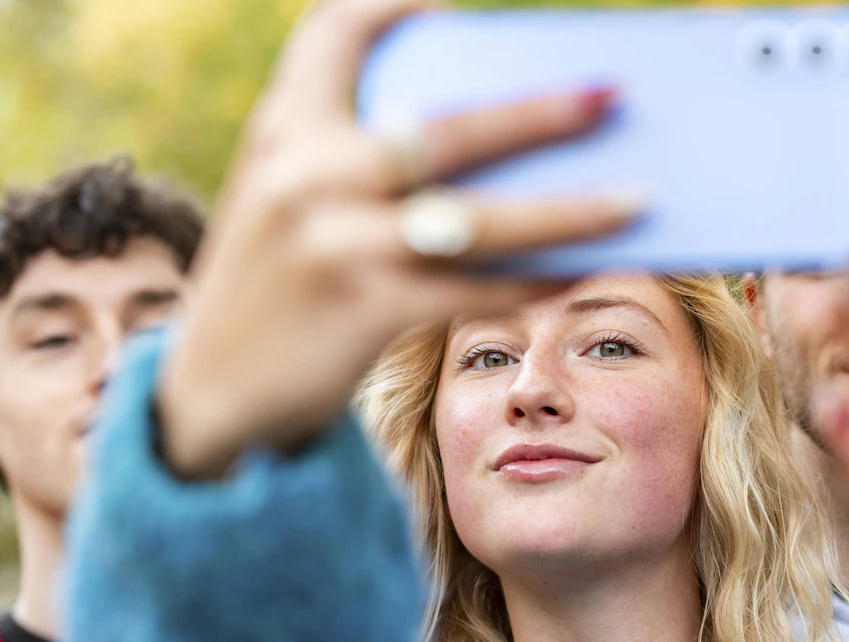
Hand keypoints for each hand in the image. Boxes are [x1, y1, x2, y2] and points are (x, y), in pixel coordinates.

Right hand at [159, 0, 643, 478]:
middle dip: (540, 111)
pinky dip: (534, 280)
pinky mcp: (364, 310)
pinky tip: (580, 271)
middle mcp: (305, 172)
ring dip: (568, 210)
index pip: (336, 29)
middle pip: (447, 127)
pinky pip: (475, 289)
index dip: (397, 4)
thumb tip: (501, 148)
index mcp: (283, 127)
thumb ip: (357, 157)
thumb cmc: (276, 286)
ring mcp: (335, 243)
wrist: (210, 395)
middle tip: (612, 96)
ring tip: (638, 200)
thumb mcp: (288, 200)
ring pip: (478, 218)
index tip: (456, 7)